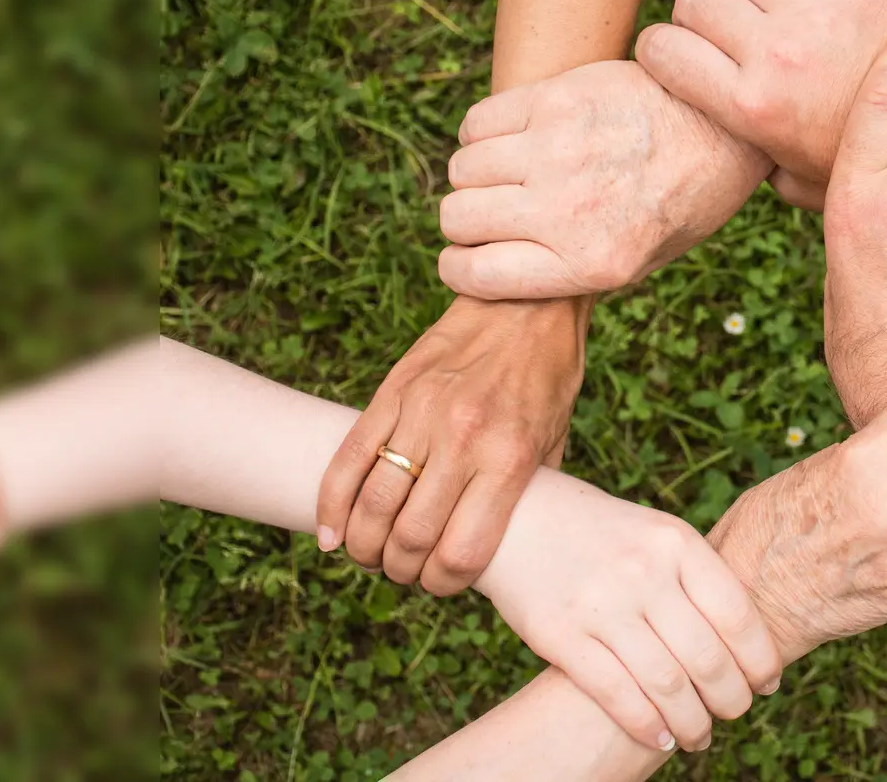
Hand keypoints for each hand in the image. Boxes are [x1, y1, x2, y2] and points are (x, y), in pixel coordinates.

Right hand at [316, 297, 584, 594]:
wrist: (527, 302)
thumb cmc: (548, 378)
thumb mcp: (554, 441)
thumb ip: (526, 495)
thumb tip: (501, 547)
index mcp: (508, 459)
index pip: (461, 552)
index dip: (444, 584)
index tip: (441, 584)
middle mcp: (462, 439)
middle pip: (410, 537)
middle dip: (401, 570)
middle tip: (405, 572)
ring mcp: (421, 413)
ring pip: (372, 504)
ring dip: (365, 545)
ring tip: (372, 554)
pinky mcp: (392, 392)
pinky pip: (348, 459)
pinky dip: (331, 506)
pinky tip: (332, 534)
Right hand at [436, 61, 770, 299]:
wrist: (725, 126)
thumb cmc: (683, 200)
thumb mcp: (641, 262)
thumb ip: (571, 272)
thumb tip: (497, 272)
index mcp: (591, 263)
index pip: (475, 275)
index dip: (460, 268)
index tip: (468, 258)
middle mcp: (569, 211)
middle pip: (458, 218)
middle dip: (466, 222)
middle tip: (493, 213)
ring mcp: (558, 151)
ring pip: (463, 169)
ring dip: (475, 176)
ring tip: (508, 174)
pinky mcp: (556, 99)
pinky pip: (478, 122)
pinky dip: (481, 134)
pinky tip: (513, 139)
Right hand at [476, 470, 780, 752]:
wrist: (515, 517)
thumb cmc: (601, 533)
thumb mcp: (656, 534)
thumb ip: (696, 578)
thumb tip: (746, 643)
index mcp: (676, 542)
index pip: (738, 616)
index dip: (760, 660)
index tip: (767, 684)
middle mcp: (643, 572)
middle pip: (708, 658)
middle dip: (731, 700)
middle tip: (735, 714)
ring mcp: (600, 604)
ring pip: (667, 685)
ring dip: (693, 723)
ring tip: (700, 736)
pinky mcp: (560, 634)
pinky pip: (616, 694)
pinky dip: (647, 726)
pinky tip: (661, 737)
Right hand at [636, 0, 886, 210]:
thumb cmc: (857, 159)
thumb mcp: (796, 184)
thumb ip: (750, 170)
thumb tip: (714, 163)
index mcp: (750, 108)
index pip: (662, 50)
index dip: (660, 50)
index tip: (676, 56)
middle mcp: (776, 55)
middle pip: (696, 0)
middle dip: (700, 16)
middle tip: (727, 34)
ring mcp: (816, 13)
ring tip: (765, 5)